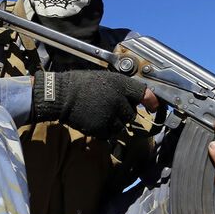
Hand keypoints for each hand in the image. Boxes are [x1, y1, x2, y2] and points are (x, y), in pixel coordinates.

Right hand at [31, 70, 149, 137]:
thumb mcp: (104, 79)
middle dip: (123, 113)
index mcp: (118, 84)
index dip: (150, 100)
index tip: (154, 106)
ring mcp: (109, 114)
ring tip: (99, 113)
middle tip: (109, 107)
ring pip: (121, 125)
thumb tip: (137, 98)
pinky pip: (109, 134)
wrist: (60, 95)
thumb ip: (121, 89)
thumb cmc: (80, 86)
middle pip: (131, 114)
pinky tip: (94, 120)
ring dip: (113, 123)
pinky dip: (104, 131)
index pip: (142, 93)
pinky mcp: (100, 127)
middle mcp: (117, 99)